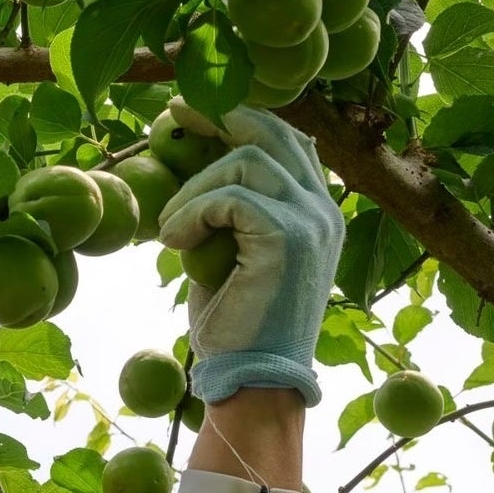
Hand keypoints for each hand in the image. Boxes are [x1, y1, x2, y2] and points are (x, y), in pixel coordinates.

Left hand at [157, 101, 343, 406]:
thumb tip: (200, 159)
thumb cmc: (235, 323)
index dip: (239, 116)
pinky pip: (229, 197)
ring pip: (244, 161)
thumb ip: (232, 209)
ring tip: (170, 228)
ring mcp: (312, 221)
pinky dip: (191, 213)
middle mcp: (323, 208)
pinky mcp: (288, 238)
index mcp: (316, 210)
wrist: (253, 380)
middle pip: (272, 132)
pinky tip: (174, 242)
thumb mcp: (232, 252)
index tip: (191, 112)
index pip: (286, 139)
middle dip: (219, 115)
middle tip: (173, 114)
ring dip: (192, 190)